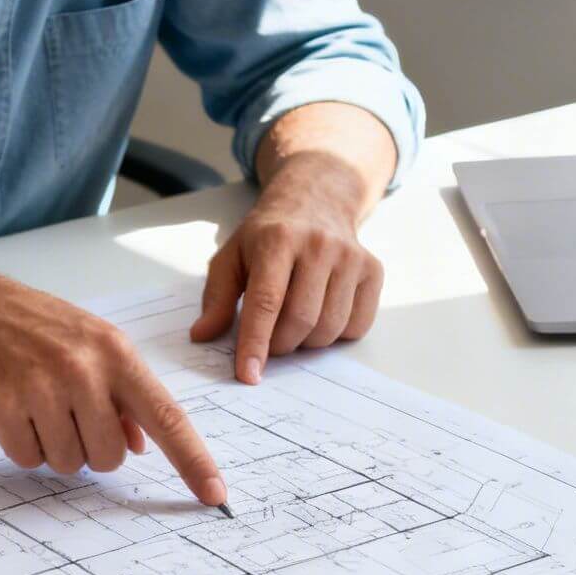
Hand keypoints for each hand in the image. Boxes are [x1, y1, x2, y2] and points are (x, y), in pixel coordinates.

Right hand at [0, 269, 226, 505]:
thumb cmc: (40, 328)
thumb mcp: (93, 345)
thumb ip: (123, 395)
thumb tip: (142, 446)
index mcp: (116, 354)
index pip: (167, 416)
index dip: (193, 460)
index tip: (215, 494)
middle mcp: (83, 370)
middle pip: (109, 457)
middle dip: (91, 448)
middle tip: (68, 413)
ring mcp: (41, 388)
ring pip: (68, 463)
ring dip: (54, 447)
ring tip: (37, 405)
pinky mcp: (3, 406)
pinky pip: (28, 459)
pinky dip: (22, 445)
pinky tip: (14, 409)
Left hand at [191, 154, 383, 383]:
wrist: (315, 200)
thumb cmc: (268, 236)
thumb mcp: (231, 256)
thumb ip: (216, 297)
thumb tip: (202, 335)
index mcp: (277, 239)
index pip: (266, 301)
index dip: (255, 342)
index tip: (248, 375)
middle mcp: (319, 244)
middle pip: (301, 319)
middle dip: (280, 345)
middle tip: (269, 341)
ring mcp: (350, 256)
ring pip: (330, 327)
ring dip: (307, 343)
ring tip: (293, 325)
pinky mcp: (372, 269)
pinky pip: (357, 325)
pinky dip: (336, 335)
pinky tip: (322, 314)